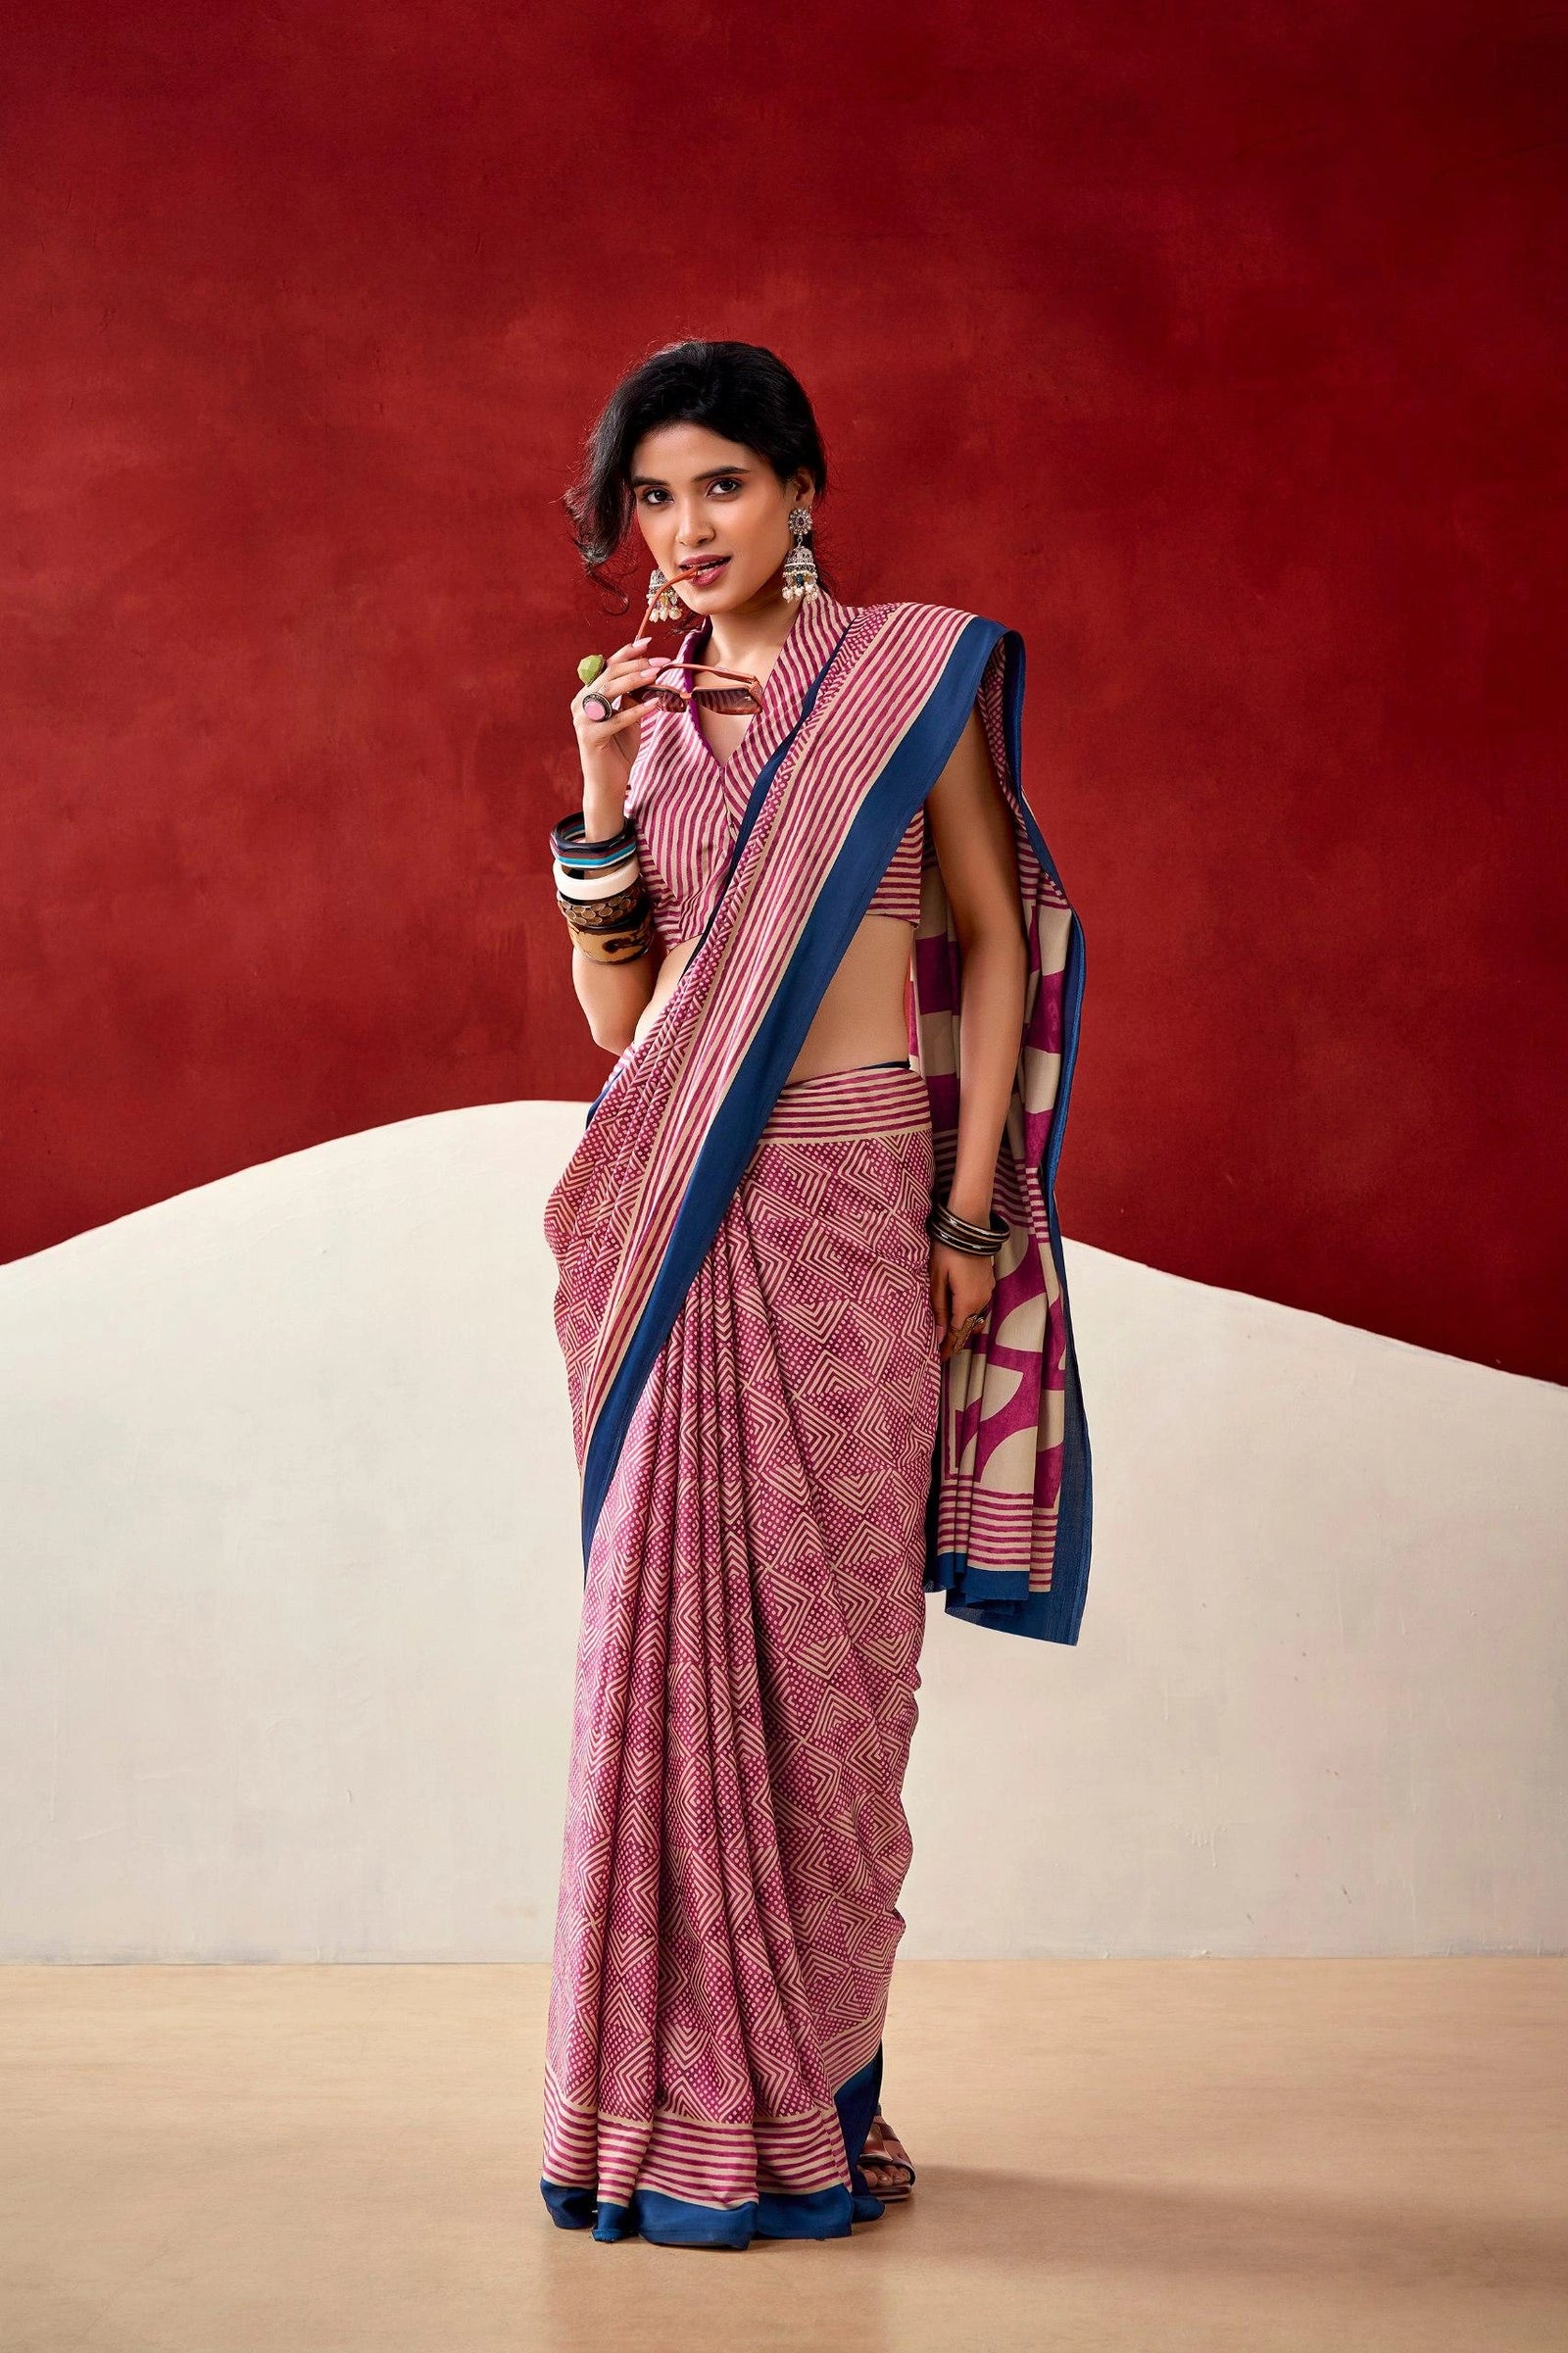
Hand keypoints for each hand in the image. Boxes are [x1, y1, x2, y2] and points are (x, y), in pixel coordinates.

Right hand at [571, 635, 661, 793]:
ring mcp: (583, 719)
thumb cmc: (619, 749)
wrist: (608, 782)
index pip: (607, 666)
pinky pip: (616, 719)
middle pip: (609, 675)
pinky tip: (654, 705)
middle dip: (637, 665)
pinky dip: (636, 711)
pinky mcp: (590, 737)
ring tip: (657, 675)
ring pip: (609, 692)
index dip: (627, 653)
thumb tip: (649, 673)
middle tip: (662, 661)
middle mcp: (581, 703)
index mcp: (588, 694)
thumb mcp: (628, 716)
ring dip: (635, 681)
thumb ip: (632, 696)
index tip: (649, 642)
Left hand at [930, 1240, 995, 1363]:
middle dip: (954, 1341)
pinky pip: (977, 1305)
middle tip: (939, 1351)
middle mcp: (982, 1301)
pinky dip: (966, 1313)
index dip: (947, 1349)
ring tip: (945, 1334)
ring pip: (973, 1317)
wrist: (968, 1225)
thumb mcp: (936, 1281)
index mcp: (967, 1303)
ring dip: (960, 1326)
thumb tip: (939, 1338)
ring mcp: (988, 1291)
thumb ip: (939, 1310)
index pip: (957, 1335)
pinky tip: (956, 1312)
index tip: (938, 1361)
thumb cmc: (947, 1250)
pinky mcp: (988, 1283)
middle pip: (967, 1329)